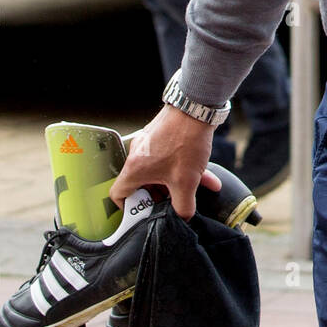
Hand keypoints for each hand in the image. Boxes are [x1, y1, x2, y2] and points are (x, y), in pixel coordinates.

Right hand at [109, 104, 220, 219]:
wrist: (196, 108)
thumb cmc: (185, 142)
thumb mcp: (186, 181)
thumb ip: (183, 206)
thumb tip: (183, 218)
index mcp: (135, 169)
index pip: (118, 194)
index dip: (127, 208)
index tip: (142, 214)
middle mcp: (137, 156)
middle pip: (141, 184)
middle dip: (159, 196)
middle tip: (172, 204)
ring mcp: (149, 144)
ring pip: (159, 171)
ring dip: (176, 182)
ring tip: (196, 191)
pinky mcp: (162, 136)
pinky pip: (169, 159)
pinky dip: (183, 168)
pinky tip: (208, 176)